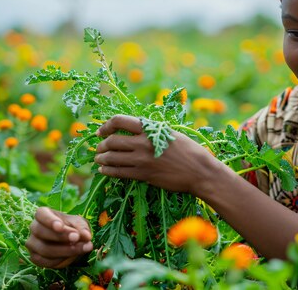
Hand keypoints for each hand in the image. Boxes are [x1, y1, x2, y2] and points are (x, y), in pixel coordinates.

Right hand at [26, 207, 92, 267]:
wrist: (70, 241)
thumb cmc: (72, 227)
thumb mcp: (79, 224)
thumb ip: (82, 229)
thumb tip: (87, 237)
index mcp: (43, 214)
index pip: (41, 214)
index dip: (50, 221)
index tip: (61, 226)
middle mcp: (34, 228)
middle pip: (41, 232)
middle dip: (61, 236)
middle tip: (77, 238)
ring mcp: (32, 244)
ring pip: (44, 249)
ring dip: (65, 250)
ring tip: (83, 248)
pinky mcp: (35, 258)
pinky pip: (45, 261)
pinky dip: (60, 260)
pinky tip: (72, 256)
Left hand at [94, 114, 218, 194]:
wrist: (199, 171)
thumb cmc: (189, 150)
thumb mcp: (170, 133)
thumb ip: (151, 131)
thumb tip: (134, 130)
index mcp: (150, 129)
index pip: (119, 121)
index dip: (106, 125)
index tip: (102, 131)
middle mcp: (143, 143)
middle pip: (112, 141)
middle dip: (101, 145)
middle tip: (99, 148)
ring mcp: (142, 160)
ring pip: (111, 158)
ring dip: (101, 159)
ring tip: (99, 160)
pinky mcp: (143, 175)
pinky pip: (118, 172)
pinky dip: (108, 171)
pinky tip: (105, 171)